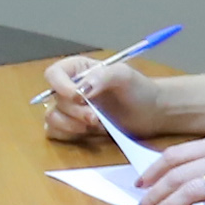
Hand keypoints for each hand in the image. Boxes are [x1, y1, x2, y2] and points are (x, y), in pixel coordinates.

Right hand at [37, 54, 175, 144]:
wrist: (152, 113)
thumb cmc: (139, 89)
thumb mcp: (124, 75)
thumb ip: (101, 77)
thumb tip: (80, 91)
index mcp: (78, 70)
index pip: (54, 74)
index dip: (60, 86)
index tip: (77, 97)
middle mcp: (70, 88)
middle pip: (54, 99)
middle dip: (74, 111)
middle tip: (95, 117)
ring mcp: (70, 110)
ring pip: (52, 117)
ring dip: (70, 124)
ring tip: (94, 125)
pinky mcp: (73, 128)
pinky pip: (56, 133)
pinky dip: (68, 134)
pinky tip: (88, 133)